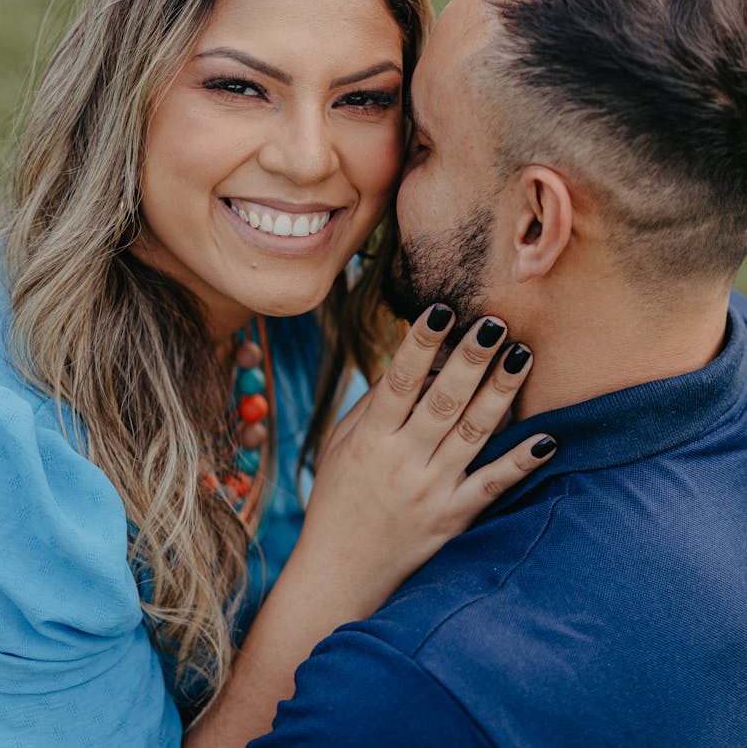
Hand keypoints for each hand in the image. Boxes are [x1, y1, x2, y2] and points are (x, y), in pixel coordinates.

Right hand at [185, 306, 554, 746]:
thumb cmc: (338, 499)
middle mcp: (402, 464)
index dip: (420, 345)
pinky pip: (493, 486)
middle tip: (495, 322)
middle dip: (469, 359)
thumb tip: (413, 358)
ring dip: (501, 393)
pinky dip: (521, 462)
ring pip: (473, 435)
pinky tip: (548, 437)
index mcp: (370, 441)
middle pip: (442, 403)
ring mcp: (432, 492)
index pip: (398, 383)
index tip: (440, 310)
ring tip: (523, 355)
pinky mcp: (455, 519)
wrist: (340, 577)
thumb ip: (375, 404)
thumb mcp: (341, 446)